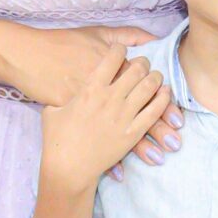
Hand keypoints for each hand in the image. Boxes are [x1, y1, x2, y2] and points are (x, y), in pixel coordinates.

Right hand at [37, 44, 172, 191]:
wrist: (67, 167)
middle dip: (142, 62)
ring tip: (156, 76)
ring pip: (149, 87)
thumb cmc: (56, 138)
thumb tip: (69, 84)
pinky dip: (163, 99)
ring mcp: (123, 116)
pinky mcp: (132, 133)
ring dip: (155, 77)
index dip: (119, 50)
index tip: (120, 51)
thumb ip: (65, 93)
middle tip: (142, 63)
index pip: (113, 57)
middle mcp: (110, 98)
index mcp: (90, 88)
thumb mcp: (52, 106)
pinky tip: (165, 93)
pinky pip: (154, 111)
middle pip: (136, 69)